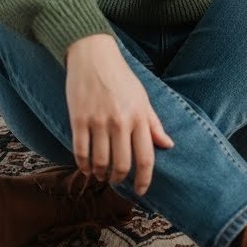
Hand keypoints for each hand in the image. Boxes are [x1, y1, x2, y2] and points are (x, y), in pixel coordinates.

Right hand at [65, 34, 173, 195]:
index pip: (146, 158)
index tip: (141, 191)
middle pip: (122, 165)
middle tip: (116, 180)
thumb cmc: (120, 77)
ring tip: (101, 175)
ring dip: (100, 175)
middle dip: (119, 179)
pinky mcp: (78, 119)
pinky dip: (83, 165)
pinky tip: (86, 168)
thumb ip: (153, 124)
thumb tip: (168, 145)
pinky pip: (80, 152)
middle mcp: (120, 121)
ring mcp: (98, 121)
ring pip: (100, 162)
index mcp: (139, 116)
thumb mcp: (142, 98)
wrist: (93, 54)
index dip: (144, 180)